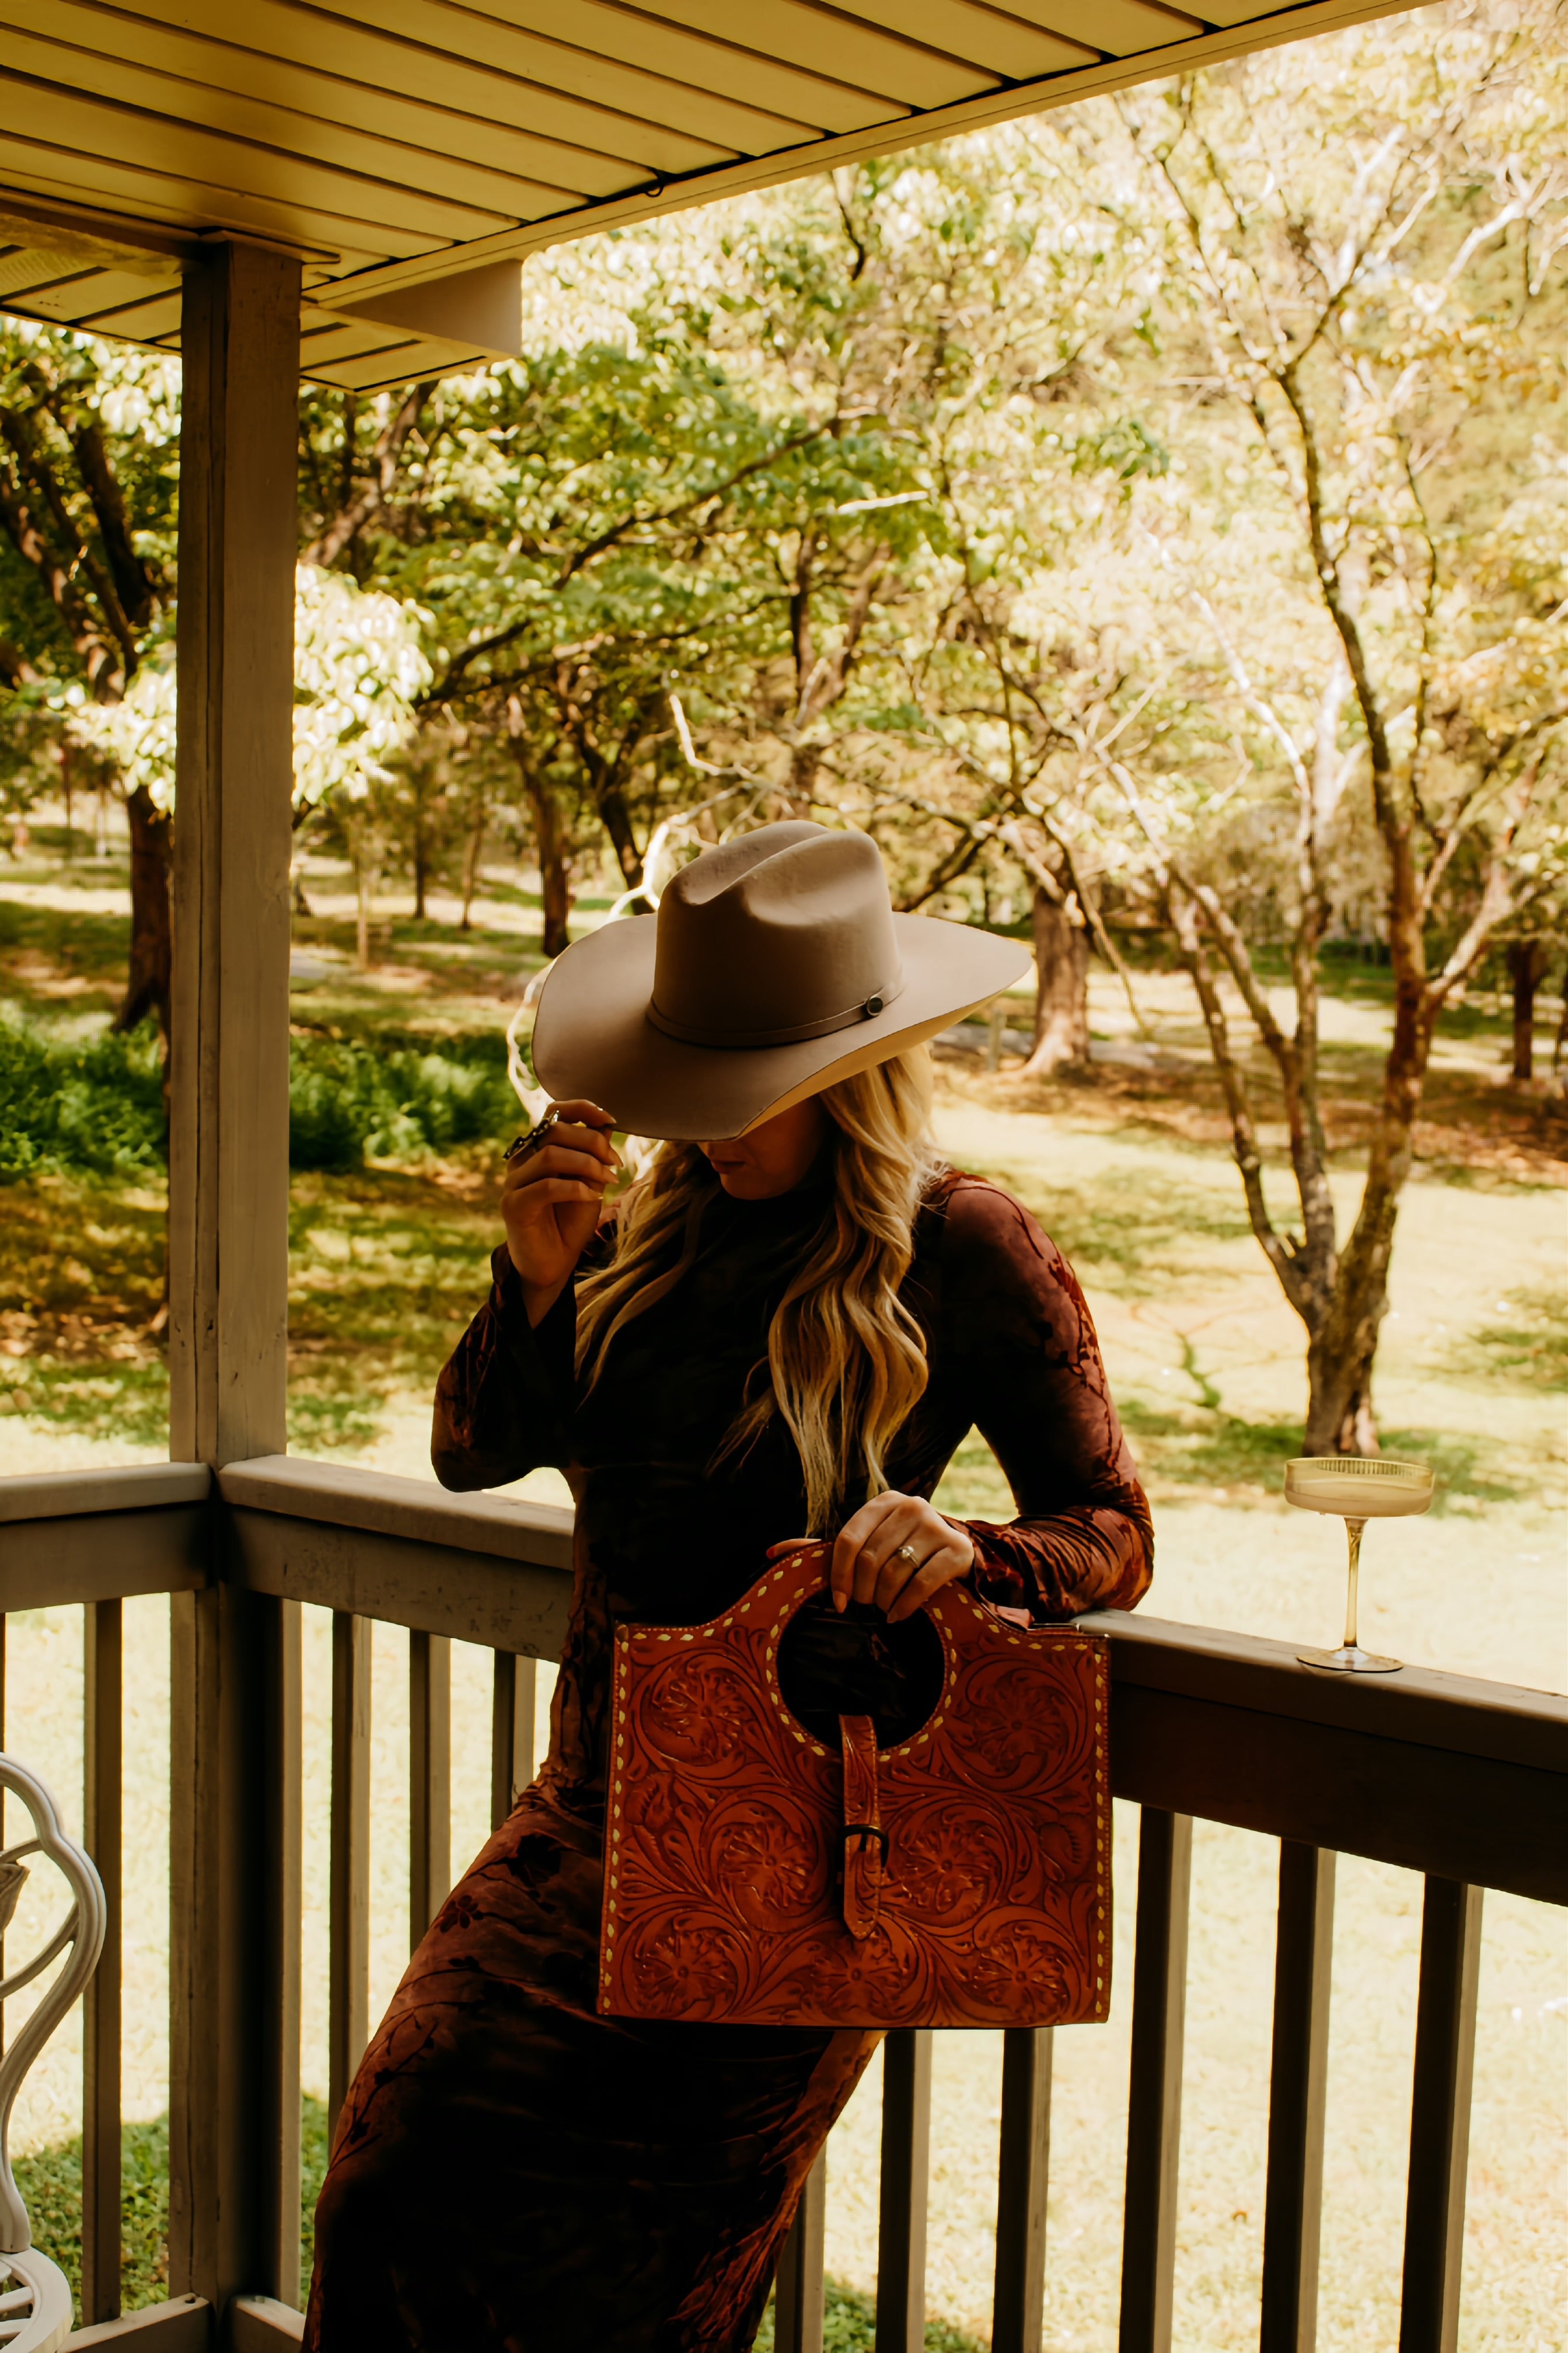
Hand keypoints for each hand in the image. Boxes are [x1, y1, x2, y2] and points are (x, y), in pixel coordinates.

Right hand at [501, 1099, 619, 1322]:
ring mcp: (514, 1182)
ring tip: (609, 1180)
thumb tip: (607, 1123)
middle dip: (593, 1142)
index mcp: (539, 1148)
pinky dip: (576, 1188)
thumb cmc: (570, 1221)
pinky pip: (546, 1186)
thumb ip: (593, 1155)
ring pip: (550, 1155)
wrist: (553, 1264)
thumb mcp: (589, 1182)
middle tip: (616, 1163)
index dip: (581, 1108)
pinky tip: (594, 1196)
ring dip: (587, 1164)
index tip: (610, 1119)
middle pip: (555, 1131)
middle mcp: (522, 1159)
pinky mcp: (513, 1205)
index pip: (554, 1112)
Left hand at [768, 1492, 973, 1623]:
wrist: (956, 1552)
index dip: (838, 1575)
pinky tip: (898, 1615)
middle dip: (863, 1591)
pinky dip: (905, 1605)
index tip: (837, 1602)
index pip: (849, 1539)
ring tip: (883, 1609)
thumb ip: (824, 1548)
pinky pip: (922, 1583)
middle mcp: (911, 1507)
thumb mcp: (866, 1543)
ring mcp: (937, 1526)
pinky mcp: (957, 1550)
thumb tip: (770, 1553)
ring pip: (895, 1572)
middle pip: (871, 1558)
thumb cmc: (900, 1549)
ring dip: (884, 1600)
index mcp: (883, 1502)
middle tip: (865, 1604)